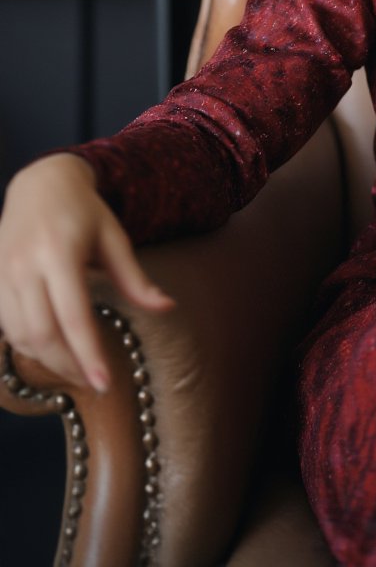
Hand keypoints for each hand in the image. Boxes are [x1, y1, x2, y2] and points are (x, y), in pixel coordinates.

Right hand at [0, 154, 173, 392]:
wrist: (40, 184)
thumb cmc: (84, 212)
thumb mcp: (114, 236)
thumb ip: (135, 278)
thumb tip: (168, 307)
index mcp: (60, 252)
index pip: (73, 317)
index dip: (88, 355)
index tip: (104, 383)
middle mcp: (26, 266)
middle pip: (42, 334)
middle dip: (68, 366)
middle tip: (94, 382)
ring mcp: (3, 274)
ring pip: (20, 336)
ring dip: (48, 361)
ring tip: (77, 370)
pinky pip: (7, 327)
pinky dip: (28, 346)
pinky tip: (52, 350)